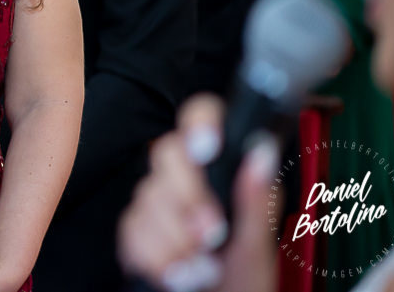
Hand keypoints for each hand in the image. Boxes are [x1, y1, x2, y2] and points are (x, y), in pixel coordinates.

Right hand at [117, 96, 278, 291]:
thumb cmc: (245, 285)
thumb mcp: (258, 245)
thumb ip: (255, 199)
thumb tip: (262, 151)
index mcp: (220, 171)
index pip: (201, 118)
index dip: (199, 122)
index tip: (207, 146)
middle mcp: (186, 180)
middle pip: (166, 154)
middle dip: (186, 198)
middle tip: (211, 233)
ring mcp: (158, 205)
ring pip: (146, 196)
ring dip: (175, 239)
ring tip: (201, 268)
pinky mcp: (136, 232)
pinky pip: (130, 230)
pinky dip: (156, 258)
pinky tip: (179, 275)